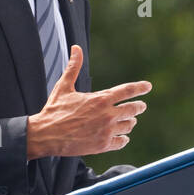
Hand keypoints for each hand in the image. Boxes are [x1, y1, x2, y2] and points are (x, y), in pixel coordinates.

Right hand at [26, 46, 151, 158]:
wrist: (46, 135)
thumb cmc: (54, 111)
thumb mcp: (64, 87)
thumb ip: (74, 67)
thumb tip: (76, 49)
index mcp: (100, 99)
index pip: (127, 90)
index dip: (140, 87)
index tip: (148, 86)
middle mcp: (107, 115)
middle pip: (133, 109)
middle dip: (139, 106)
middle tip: (141, 106)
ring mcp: (106, 131)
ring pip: (129, 125)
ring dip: (130, 122)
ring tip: (129, 121)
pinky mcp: (103, 145)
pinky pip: (122, 142)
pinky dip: (124, 138)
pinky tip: (122, 137)